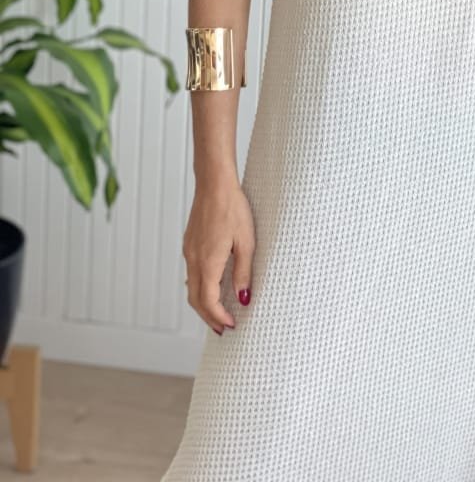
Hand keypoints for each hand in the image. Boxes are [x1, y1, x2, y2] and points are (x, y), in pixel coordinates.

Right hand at [182, 176, 255, 334]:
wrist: (214, 184)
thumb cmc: (233, 209)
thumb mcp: (246, 242)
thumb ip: (243, 272)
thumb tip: (243, 298)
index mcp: (208, 262)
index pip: (208, 301)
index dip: (218, 317)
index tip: (231, 326)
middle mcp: (194, 259)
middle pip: (195, 299)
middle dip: (208, 317)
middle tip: (223, 329)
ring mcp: (189, 251)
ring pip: (191, 287)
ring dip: (203, 304)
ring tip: (218, 313)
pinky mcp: (190, 243)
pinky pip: (192, 273)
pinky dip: (200, 287)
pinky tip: (212, 287)